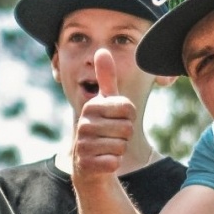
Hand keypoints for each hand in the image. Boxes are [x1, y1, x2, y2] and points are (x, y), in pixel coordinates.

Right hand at [73, 49, 137, 179]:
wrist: (88, 163)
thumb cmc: (101, 128)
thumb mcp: (105, 102)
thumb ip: (105, 78)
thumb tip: (102, 50)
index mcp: (91, 106)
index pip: (128, 108)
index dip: (129, 117)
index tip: (117, 120)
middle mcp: (84, 123)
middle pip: (127, 128)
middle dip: (124, 135)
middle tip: (111, 136)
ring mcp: (83, 144)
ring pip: (121, 145)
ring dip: (119, 149)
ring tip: (106, 148)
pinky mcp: (86, 163)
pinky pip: (114, 162)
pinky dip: (113, 163)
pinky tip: (103, 161)